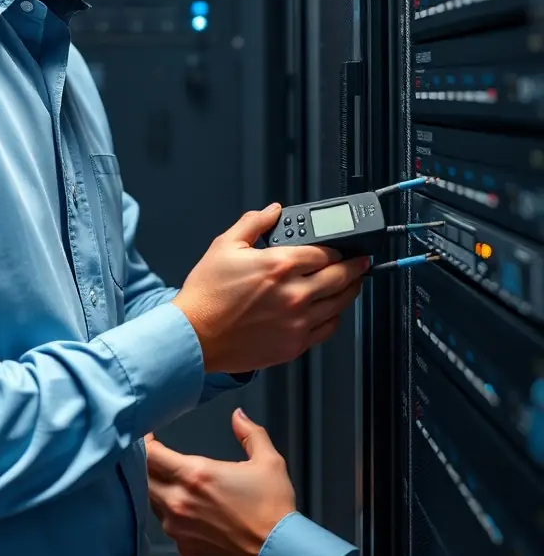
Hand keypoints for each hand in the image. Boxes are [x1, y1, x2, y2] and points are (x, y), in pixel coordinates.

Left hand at [146, 408, 294, 555]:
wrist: (278, 553)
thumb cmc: (273, 508)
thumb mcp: (268, 461)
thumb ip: (249, 433)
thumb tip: (238, 416)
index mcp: (195, 475)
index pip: (150, 454)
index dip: (144, 442)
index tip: (148, 435)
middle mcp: (179, 501)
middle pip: (142, 477)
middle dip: (144, 463)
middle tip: (153, 454)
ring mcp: (178, 527)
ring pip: (151, 501)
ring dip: (155, 487)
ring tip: (167, 478)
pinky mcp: (184, 547)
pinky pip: (166, 524)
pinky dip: (168, 513)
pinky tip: (184, 507)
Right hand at [172, 204, 368, 372]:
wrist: (194, 336)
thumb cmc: (206, 295)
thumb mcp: (225, 246)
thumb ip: (253, 223)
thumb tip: (272, 211)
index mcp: (279, 265)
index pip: (324, 252)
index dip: (336, 248)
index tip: (340, 247)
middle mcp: (294, 293)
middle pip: (340, 276)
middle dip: (355, 266)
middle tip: (361, 261)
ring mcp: (297, 321)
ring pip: (340, 303)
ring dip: (351, 290)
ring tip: (353, 283)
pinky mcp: (294, 345)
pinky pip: (328, 329)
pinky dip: (335, 317)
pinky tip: (332, 310)